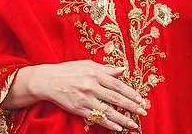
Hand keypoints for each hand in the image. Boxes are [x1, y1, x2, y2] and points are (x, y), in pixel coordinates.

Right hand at [26, 60, 146, 131]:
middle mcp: (91, 86)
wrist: (48, 80)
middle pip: (115, 98)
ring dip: (122, 118)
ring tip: (133, 124)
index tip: (141, 99)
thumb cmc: (68, 70)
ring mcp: (85, 98)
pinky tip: (117, 128)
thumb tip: (122, 69)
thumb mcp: (86, 64)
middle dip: (131, 106)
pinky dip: (108, 123)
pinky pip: (96, 117)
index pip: (117, 84)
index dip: (130, 93)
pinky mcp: (79, 108)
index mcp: (94, 73)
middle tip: (143, 112)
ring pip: (108, 110)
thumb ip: (105, 68)